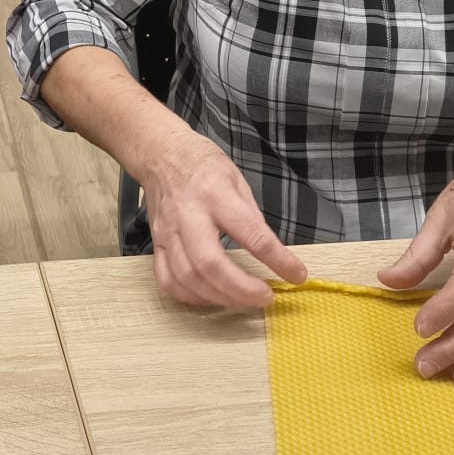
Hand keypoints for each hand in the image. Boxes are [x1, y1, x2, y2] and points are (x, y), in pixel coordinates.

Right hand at [143, 134, 307, 308]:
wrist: (161, 155)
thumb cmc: (203, 166)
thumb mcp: (238, 181)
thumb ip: (252, 219)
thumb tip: (272, 255)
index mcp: (216, 195)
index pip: (251, 234)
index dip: (278, 259)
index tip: (296, 275)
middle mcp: (189, 215)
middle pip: (210, 264)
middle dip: (241, 289)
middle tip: (265, 297)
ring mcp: (168, 232)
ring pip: (187, 278)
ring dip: (219, 297)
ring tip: (243, 300)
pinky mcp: (156, 244)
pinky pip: (169, 280)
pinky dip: (192, 296)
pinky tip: (212, 296)